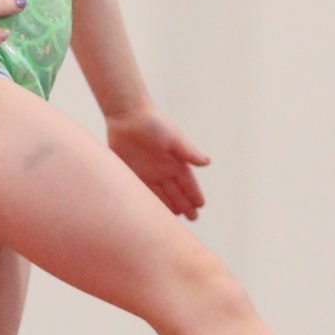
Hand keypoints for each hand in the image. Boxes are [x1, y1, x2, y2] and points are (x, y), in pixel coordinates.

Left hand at [106, 105, 210, 219]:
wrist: (127, 114)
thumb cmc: (153, 123)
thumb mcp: (173, 137)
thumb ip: (188, 151)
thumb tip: (207, 163)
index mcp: (176, 161)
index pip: (188, 182)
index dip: (194, 194)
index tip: (200, 206)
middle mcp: (164, 169)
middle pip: (176, 192)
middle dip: (185, 205)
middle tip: (193, 219)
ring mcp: (148, 172)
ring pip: (160, 195)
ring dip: (168, 207)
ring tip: (173, 220)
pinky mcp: (133, 172)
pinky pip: (142, 191)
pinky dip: (147, 202)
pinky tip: (149, 212)